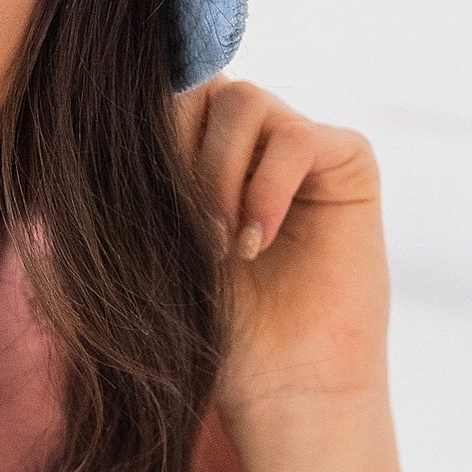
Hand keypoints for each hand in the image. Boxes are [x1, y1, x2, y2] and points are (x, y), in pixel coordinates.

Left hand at [174, 79, 389, 430]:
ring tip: (219, 242)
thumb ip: (148, 169)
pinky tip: (255, 243)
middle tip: (187, 229)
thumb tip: (125, 100)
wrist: (281, 385)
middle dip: (178, 150)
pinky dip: (266, 188)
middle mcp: (248, 141)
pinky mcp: (346, 159)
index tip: (141, 199)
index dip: (146, 132)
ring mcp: (297, 145)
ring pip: (241, 101)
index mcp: (198, 152)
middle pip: (199, 85)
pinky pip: (295, 136)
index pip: (165, 96)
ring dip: (218, 171)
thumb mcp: (158, 239)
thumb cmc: (213, 328)